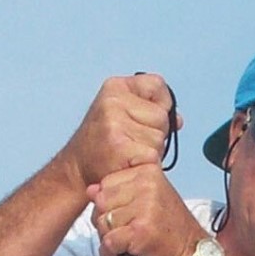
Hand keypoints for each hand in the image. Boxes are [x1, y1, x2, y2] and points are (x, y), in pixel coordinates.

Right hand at [61, 73, 178, 190]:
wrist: (76, 170)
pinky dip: (145, 166)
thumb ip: (150, 110)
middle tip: (132, 144)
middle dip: (155, 134)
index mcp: (115, 87)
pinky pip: (152, 156)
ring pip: (159, 139)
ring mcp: (114, 123)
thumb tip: (178, 120)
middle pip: (162, 117)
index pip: (158, 86)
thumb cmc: (103, 144)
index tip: (146, 120)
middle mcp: (113, 101)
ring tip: (129, 155)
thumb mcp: (122, 115)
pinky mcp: (119, 146)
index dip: (161, 105)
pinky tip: (128, 165)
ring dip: (150, 152)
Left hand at [88, 164, 204, 255]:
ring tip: (125, 242)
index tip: (121, 215)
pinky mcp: (140, 232)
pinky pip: (109, 241)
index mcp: (147, 172)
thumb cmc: (169, 227)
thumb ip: (120, 191)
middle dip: (105, 221)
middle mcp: (146, 186)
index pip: (106, 183)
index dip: (107, 204)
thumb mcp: (147, 199)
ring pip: (103, 223)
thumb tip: (91, 190)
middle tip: (121, 231)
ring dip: (108, 238)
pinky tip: (121, 253)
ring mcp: (144, 208)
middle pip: (101, 202)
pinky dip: (110, 252)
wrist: (191, 251)